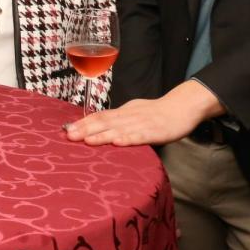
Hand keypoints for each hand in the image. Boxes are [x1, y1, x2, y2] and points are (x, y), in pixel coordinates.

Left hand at [63, 80, 223, 145]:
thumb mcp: (133, 112)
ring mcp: (142, 123)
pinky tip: (117, 142)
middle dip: (85, 129)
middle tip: (68, 135)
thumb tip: (96, 125)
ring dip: (101, 135)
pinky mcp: (155, 131)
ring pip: (119, 129)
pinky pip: (140, 136)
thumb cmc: (156, 112)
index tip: (66, 129)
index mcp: (123, 112)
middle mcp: (129, 116)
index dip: (83, 123)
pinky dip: (128, 139)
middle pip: (105, 122)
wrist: (183, 107)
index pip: (100, 116)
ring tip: (85, 140)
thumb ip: (117, 119)